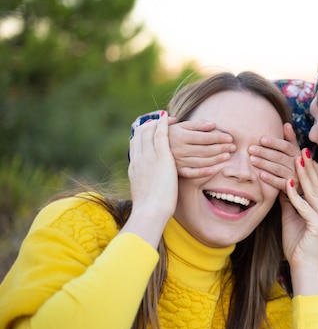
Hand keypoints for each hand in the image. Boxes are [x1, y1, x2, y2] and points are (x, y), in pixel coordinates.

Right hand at [125, 111, 177, 247]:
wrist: (150, 211)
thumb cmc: (149, 207)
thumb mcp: (143, 191)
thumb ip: (145, 182)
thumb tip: (147, 183)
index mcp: (134, 165)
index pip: (135, 142)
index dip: (142, 133)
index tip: (150, 129)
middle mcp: (138, 158)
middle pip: (140, 133)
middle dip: (149, 123)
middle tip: (159, 119)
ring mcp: (148, 156)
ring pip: (150, 131)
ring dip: (160, 123)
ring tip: (169, 118)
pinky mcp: (161, 157)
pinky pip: (161, 135)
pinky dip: (165, 124)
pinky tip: (172, 119)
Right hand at [169, 119, 235, 177]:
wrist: (150, 148)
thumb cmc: (169, 134)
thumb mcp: (180, 126)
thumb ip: (196, 125)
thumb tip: (213, 124)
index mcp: (181, 136)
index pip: (204, 137)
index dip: (219, 138)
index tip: (230, 138)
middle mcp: (179, 149)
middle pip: (205, 150)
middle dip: (221, 148)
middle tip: (233, 147)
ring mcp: (178, 161)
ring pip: (201, 161)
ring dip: (216, 159)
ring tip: (227, 156)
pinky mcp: (176, 170)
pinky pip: (191, 173)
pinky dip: (202, 172)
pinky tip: (213, 170)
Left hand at [249, 122, 300, 190]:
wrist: (304, 182)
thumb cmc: (294, 163)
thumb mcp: (294, 150)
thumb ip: (290, 138)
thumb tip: (286, 124)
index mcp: (297, 153)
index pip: (286, 146)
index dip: (274, 143)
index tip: (261, 139)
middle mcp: (297, 164)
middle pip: (280, 157)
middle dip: (264, 152)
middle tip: (251, 149)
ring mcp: (294, 176)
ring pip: (278, 169)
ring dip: (264, 164)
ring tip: (252, 160)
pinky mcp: (291, 188)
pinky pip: (279, 183)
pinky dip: (270, 179)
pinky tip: (260, 174)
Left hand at [281, 149, 317, 295]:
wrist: (304, 269)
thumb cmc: (298, 245)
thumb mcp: (293, 216)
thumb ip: (291, 199)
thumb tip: (282, 181)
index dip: (312, 162)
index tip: (300, 146)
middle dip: (306, 162)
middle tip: (297, 146)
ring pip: (314, 190)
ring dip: (302, 173)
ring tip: (294, 158)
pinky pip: (305, 206)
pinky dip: (295, 194)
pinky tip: (286, 183)